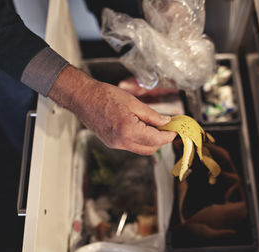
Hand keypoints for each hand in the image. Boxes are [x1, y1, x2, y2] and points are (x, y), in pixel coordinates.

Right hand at [48, 66, 175, 154]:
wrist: (83, 98)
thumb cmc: (105, 96)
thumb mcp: (133, 102)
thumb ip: (152, 115)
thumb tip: (166, 122)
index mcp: (128, 130)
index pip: (156, 139)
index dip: (168, 135)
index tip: (175, 130)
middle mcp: (121, 142)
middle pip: (150, 149)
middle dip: (161, 140)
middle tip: (166, 127)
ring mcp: (115, 144)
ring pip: (141, 149)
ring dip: (150, 141)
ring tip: (154, 125)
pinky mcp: (111, 143)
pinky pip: (131, 146)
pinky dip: (139, 139)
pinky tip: (141, 127)